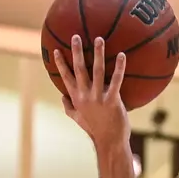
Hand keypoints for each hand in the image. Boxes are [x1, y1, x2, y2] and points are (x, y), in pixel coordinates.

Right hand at [50, 34, 129, 149]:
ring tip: (99, 39)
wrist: (109, 141)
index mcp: (76, 98)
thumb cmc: (94, 129)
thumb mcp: (78, 119)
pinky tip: (122, 55)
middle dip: (76, 51)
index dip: (60, 63)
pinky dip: (119, 67)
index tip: (56, 49)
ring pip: (96, 71)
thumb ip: (69, 107)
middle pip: (78, 69)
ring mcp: (98, 97)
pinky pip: (116, 81)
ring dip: (97, 53)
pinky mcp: (112, 100)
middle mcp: (84, 95)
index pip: (65, 77)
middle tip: (76, 36)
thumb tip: (62, 97)